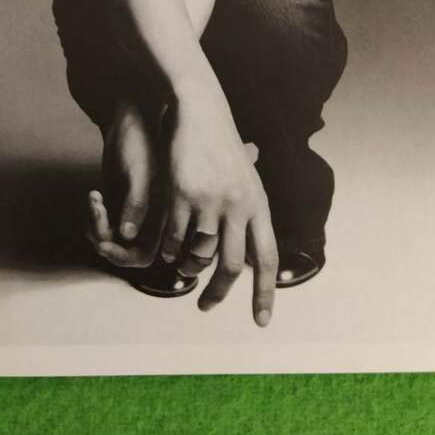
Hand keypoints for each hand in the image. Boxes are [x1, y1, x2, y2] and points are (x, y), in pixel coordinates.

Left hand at [87, 99, 163, 268]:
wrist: (127, 116)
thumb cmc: (138, 138)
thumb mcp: (138, 170)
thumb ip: (136, 203)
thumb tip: (127, 236)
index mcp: (167, 213)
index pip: (149, 254)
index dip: (125, 256)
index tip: (104, 242)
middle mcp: (154, 217)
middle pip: (131, 252)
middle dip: (109, 245)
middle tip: (94, 229)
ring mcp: (137, 212)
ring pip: (116, 240)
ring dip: (98, 228)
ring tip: (93, 203)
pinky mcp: (122, 203)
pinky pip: (106, 224)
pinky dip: (94, 217)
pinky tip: (93, 195)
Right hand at [159, 88, 278, 326]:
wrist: (200, 113)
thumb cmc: (222, 147)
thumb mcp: (246, 179)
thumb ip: (249, 214)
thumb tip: (251, 253)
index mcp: (258, 205)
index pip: (267, 258)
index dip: (265, 293)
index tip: (261, 321)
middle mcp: (238, 206)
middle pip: (230, 265)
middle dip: (219, 294)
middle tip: (207, 306)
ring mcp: (209, 201)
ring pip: (199, 253)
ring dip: (189, 267)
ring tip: (183, 267)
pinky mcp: (181, 195)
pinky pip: (173, 236)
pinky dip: (169, 249)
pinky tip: (167, 249)